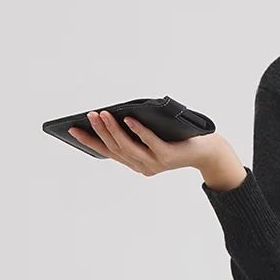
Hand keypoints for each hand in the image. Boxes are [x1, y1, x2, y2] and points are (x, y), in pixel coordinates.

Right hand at [68, 109, 230, 181]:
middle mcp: (142, 166)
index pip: (107, 152)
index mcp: (135, 162)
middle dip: (100, 130)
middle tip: (89, 115)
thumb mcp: (151, 136)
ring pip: (129, 146)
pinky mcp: (168, 156)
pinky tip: (129, 118)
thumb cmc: (178, 140)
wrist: (207, 152)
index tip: (72, 129)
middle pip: (115, 148)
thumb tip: (113, 115)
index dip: (89, 141)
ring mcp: (155, 163)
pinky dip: (138, 130)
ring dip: (114, 129)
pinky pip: (150, 142)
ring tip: (104, 114)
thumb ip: (135, 131)